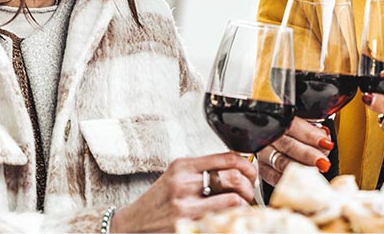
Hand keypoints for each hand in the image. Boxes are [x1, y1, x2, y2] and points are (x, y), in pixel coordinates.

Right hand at [112, 152, 256, 231]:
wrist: (132, 224)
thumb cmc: (157, 201)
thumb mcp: (176, 176)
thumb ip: (202, 170)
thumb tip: (236, 168)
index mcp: (183, 166)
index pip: (226, 157)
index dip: (247, 164)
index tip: (252, 172)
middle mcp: (184, 183)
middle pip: (233, 177)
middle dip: (249, 186)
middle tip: (249, 192)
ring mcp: (185, 206)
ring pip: (232, 200)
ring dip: (244, 204)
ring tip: (242, 206)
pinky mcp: (185, 225)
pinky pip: (220, 220)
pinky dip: (232, 219)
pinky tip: (230, 219)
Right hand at [257, 117, 333, 185]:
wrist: (275, 143)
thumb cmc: (295, 133)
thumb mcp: (305, 126)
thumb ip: (316, 132)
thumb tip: (326, 142)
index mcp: (281, 120)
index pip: (295, 126)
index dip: (311, 135)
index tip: (326, 143)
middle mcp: (270, 135)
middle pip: (287, 145)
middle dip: (307, 155)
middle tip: (323, 162)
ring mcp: (264, 152)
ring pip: (280, 162)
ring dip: (300, 169)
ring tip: (316, 173)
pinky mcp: (263, 168)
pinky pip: (273, 176)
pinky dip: (287, 180)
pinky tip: (301, 181)